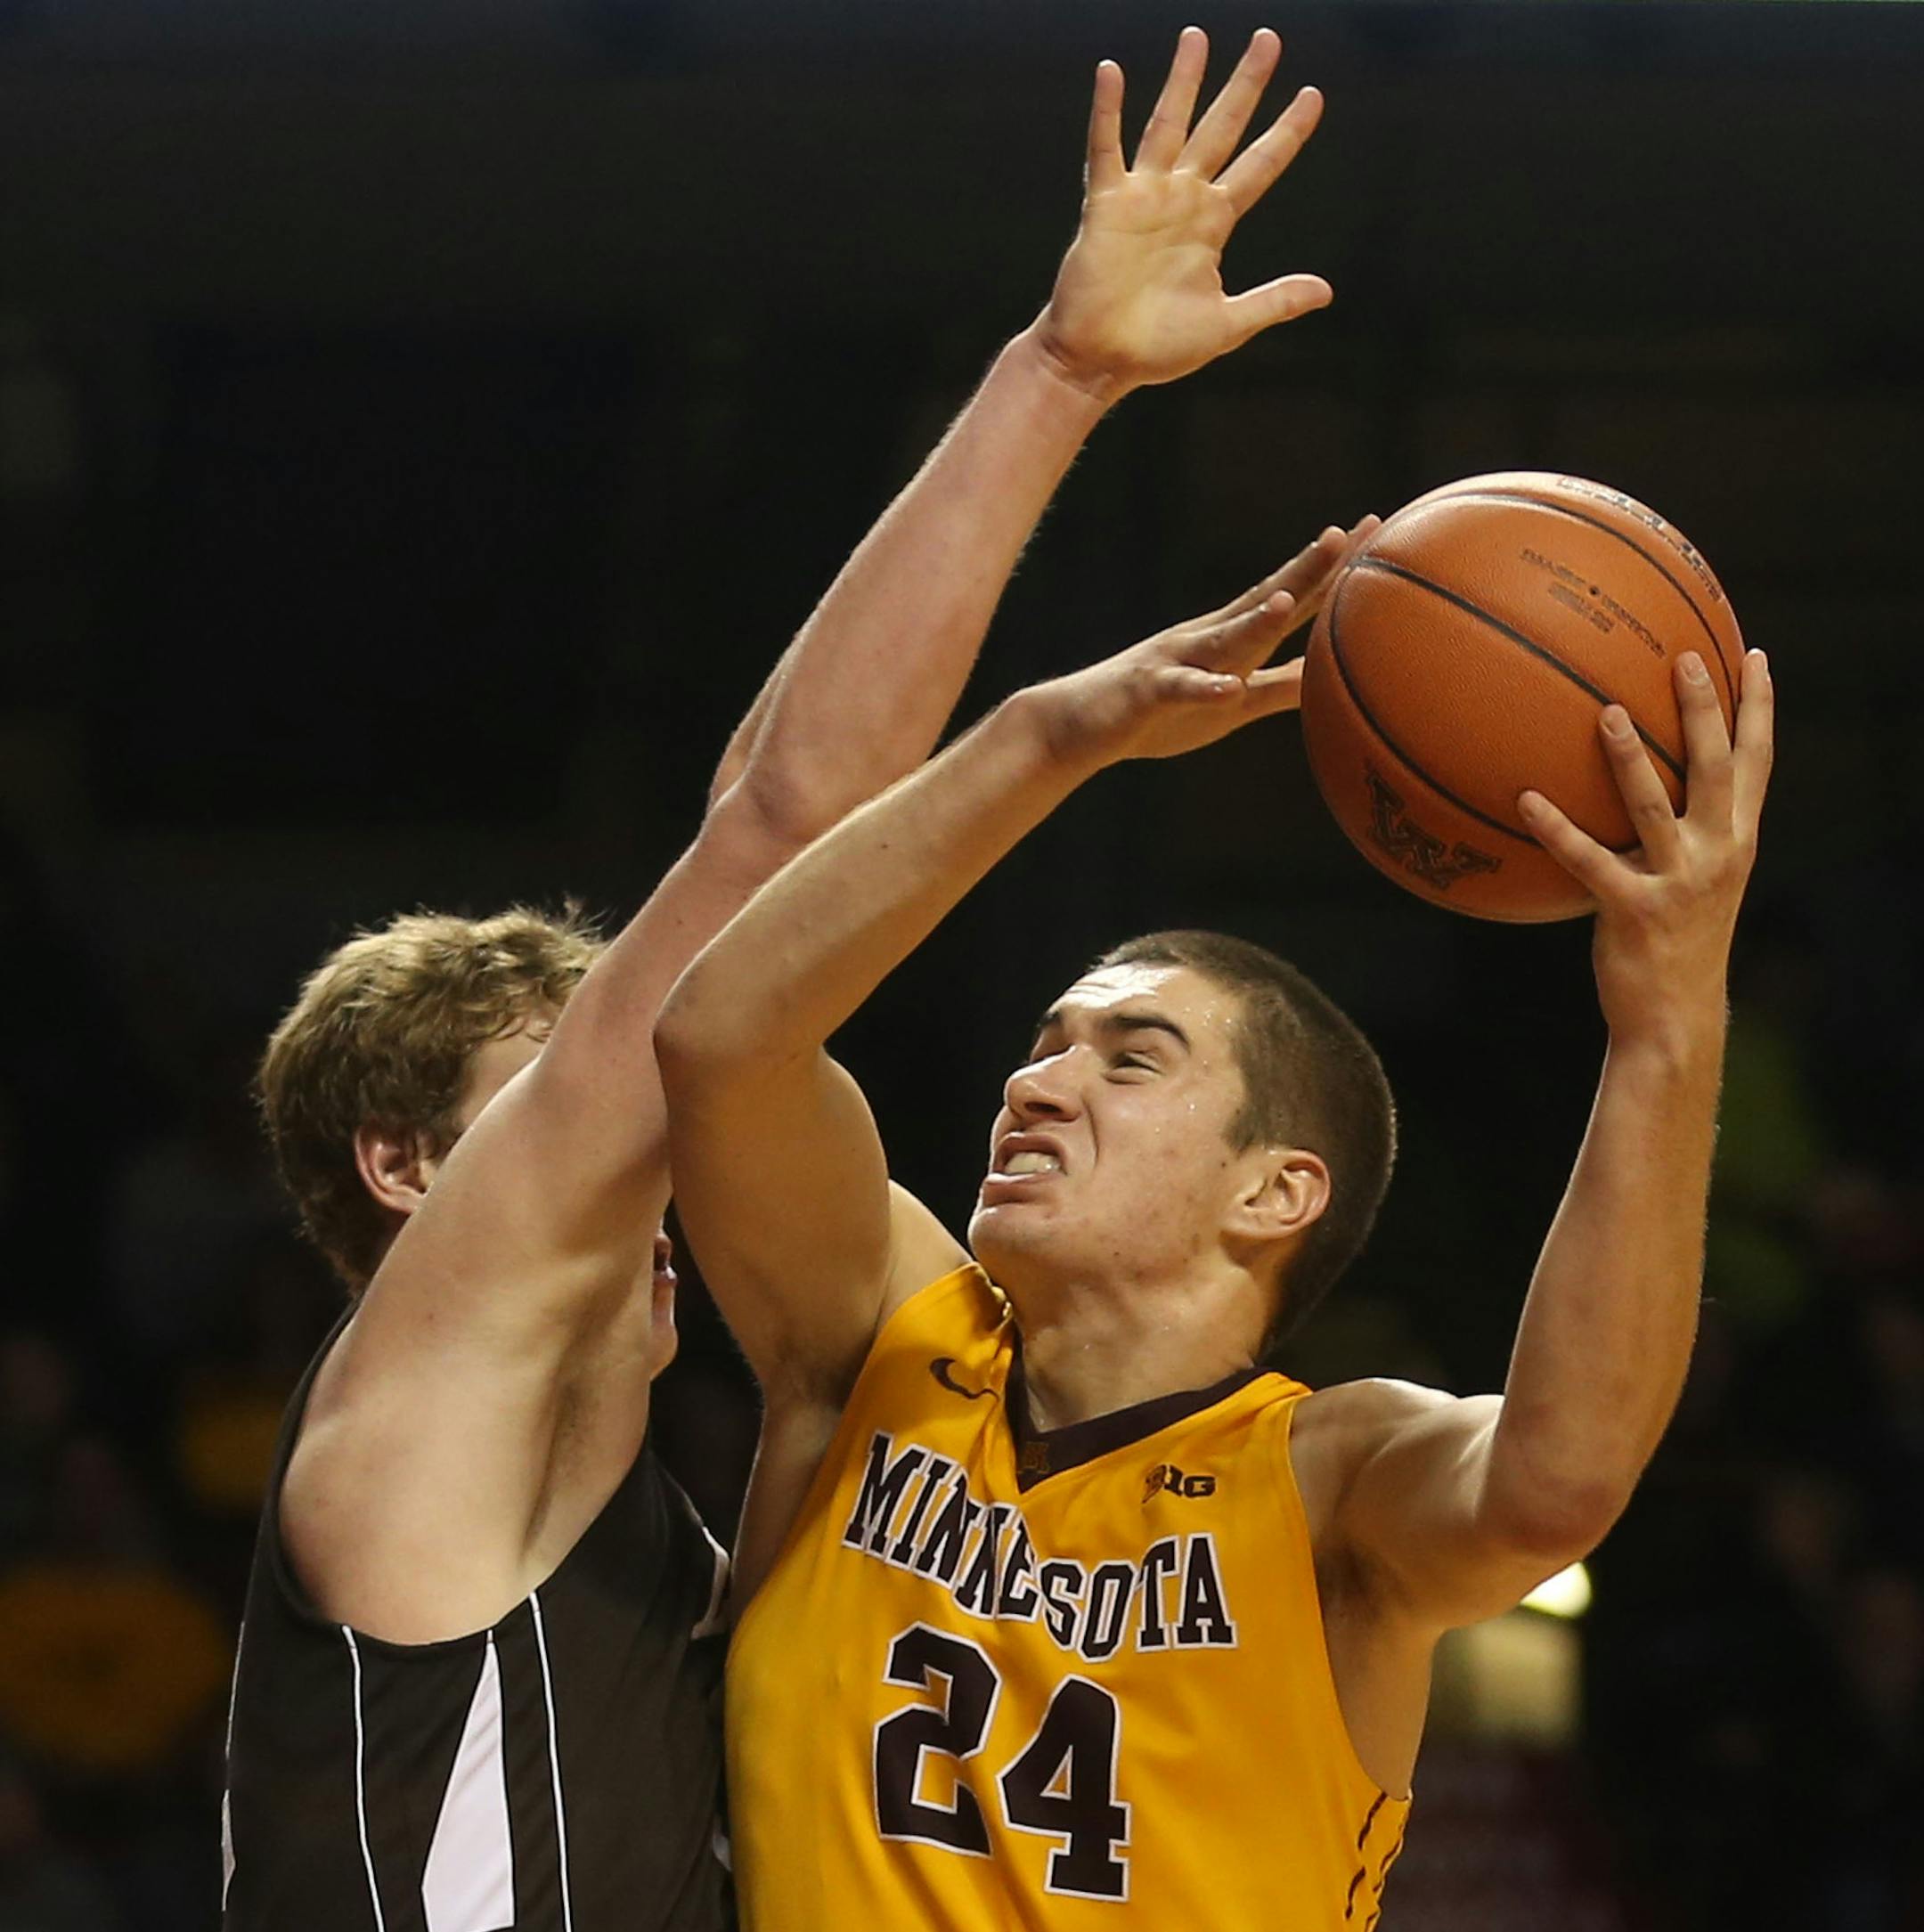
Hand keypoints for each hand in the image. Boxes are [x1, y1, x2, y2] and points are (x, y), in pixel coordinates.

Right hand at [1031, 26, 1331, 402]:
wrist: (1099, 362)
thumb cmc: (1156, 349)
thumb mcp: (1227, 326)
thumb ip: (1274, 302)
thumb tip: (1325, 291)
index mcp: (1212, 225)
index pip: (1259, 166)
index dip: (1286, 132)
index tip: (1312, 96)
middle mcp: (1181, 200)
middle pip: (1221, 128)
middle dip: (1246, 85)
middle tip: (1268, 39)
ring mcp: (1143, 198)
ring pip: (1169, 124)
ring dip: (1183, 81)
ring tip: (1198, 36)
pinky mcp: (1106, 205)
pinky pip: (1106, 149)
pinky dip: (1107, 111)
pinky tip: (1112, 73)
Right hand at [1031, 518, 1376, 769]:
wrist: (1077, 723)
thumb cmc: (1157, 715)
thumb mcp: (1231, 704)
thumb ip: (1277, 687)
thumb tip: (1326, 676)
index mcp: (1230, 640)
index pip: (1289, 597)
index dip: (1332, 568)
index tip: (1375, 528)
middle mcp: (1207, 639)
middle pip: (1263, 600)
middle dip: (1305, 570)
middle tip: (1347, 533)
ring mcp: (1177, 662)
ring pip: (1222, 641)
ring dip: (1254, 621)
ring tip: (1287, 599)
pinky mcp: (1149, 693)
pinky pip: (1179, 691)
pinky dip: (1204, 690)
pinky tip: (1228, 690)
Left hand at [1519, 650, 1774, 1045]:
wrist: (1674, 1018)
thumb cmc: (1673, 943)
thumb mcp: (1691, 883)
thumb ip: (1677, 833)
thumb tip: (1632, 784)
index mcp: (1736, 842)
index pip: (1758, 763)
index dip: (1759, 708)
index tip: (1756, 655)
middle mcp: (1718, 854)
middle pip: (1718, 767)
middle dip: (1705, 709)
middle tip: (1686, 656)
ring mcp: (1680, 882)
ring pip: (1655, 806)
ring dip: (1630, 758)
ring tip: (1608, 710)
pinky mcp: (1634, 911)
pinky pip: (1588, 860)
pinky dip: (1556, 828)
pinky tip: (1525, 799)